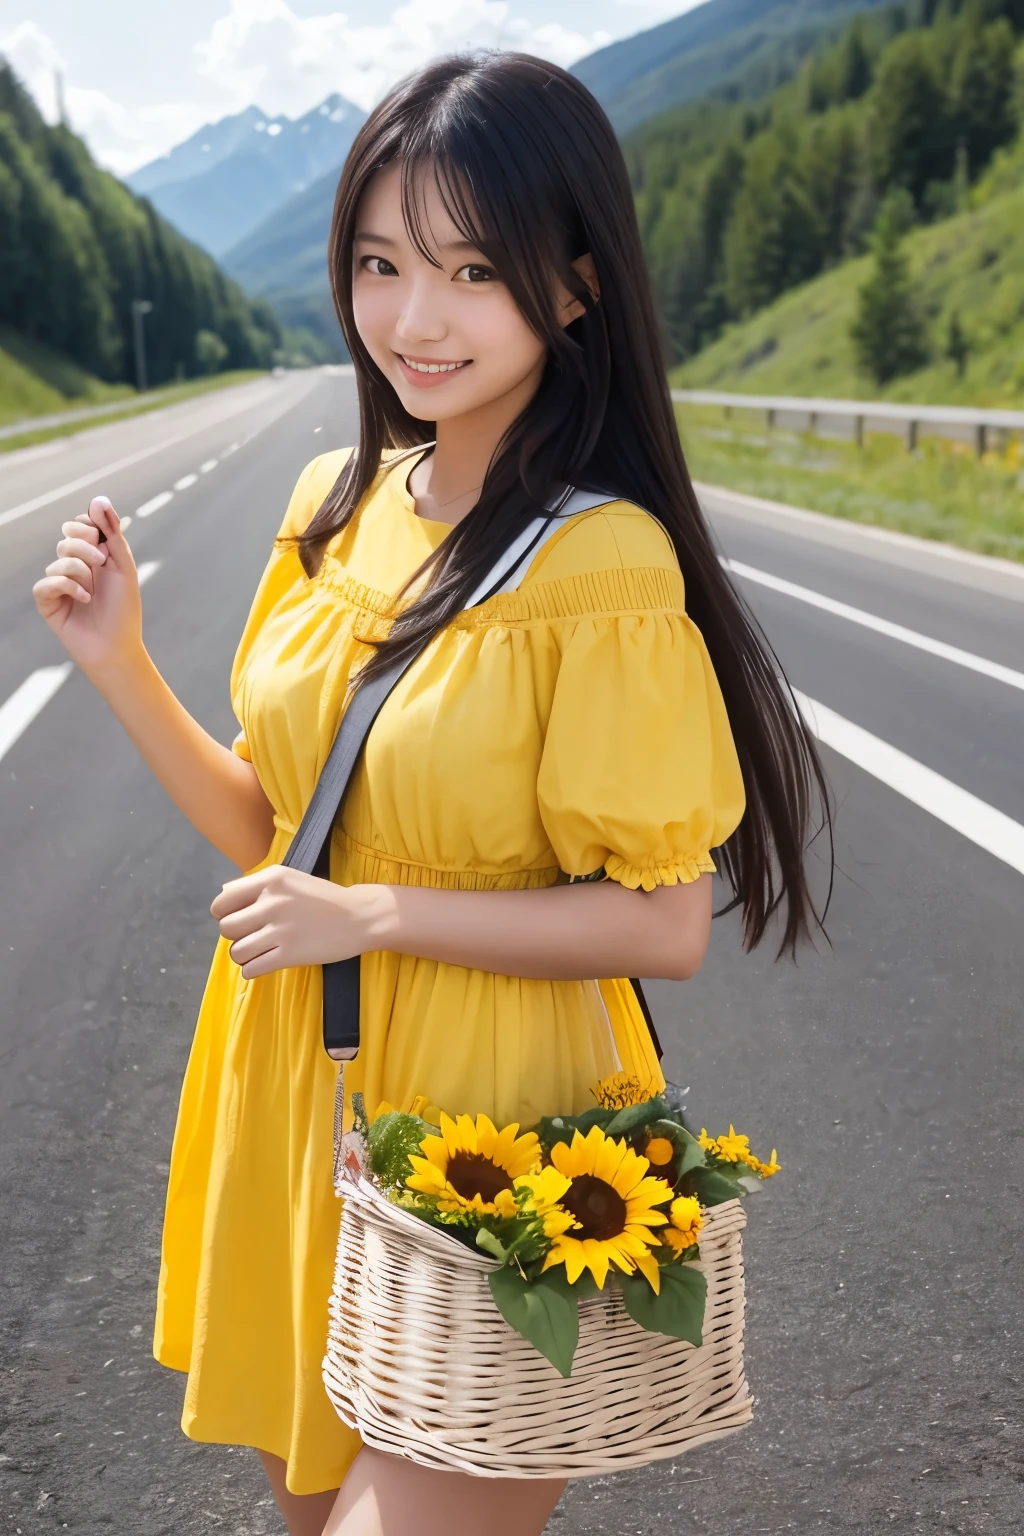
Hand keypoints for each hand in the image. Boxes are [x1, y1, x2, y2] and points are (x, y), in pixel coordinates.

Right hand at [32, 497, 142, 676]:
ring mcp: (60, 585)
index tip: (101, 537)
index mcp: (95, 557)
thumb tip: (99, 500)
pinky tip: (84, 599)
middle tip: (100, 561)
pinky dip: (66, 587)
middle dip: (83, 545)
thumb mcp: (124, 567)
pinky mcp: (48, 603)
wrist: (117, 647)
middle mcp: (76, 568)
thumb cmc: (124, 610)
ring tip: (93, 590)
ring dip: (79, 571)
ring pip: (58, 560)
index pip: (81, 525)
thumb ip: (113, 533)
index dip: (88, 525)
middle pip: (67, 536)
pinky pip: (46, 583)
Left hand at [210, 865, 373, 978]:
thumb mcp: (290, 878)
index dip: (225, 914)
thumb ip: (256, 883)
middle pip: (226, 928)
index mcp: (270, 881)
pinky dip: (252, 970)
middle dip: (235, 936)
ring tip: (259, 952)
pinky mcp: (289, 954)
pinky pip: (251, 969)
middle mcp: (271, 903)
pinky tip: (265, 963)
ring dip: (244, 955)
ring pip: (237, 952)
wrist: (360, 917)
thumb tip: (223, 892)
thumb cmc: (323, 898)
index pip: (222, 902)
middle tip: (253, 936)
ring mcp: (280, 930)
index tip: (240, 918)